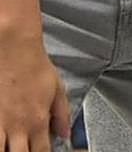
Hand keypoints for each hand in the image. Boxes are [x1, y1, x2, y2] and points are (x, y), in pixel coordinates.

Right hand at [0, 33, 69, 151]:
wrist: (14, 50)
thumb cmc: (34, 66)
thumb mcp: (57, 88)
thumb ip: (62, 114)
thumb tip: (65, 134)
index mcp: (38, 120)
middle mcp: (18, 126)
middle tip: (25, 150)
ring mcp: (0, 123)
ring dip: (7, 151)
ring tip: (12, 147)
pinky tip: (0, 139)